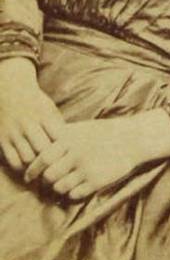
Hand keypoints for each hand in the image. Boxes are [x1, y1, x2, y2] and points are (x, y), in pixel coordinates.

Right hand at [0, 57, 64, 172]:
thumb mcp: (50, 108)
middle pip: (44, 151)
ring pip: (28, 159)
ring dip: (37, 167)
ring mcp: (13, 132)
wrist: (9, 90)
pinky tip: (28, 166)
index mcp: (44, 115)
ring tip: (44, 169)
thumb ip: (59, 125)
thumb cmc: (35, 103)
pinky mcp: (2, 140)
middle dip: (52, 161)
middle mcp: (28, 124)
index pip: (59, 138)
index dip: (65, 150)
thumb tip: (72, 146)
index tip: (69, 156)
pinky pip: (13, 161)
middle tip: (58, 168)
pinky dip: (22, 167)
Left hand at [24, 118, 141, 199]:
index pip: (42, 158)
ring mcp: (87, 168)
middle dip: (46, 181)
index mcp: (70, 139)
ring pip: (60, 188)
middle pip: (49, 176)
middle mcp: (76, 153)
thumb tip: (37, 151)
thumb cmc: (103, 133)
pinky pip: (75, 195)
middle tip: (48, 182)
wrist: (132, 139)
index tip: (30, 176)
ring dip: (59, 188)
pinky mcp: (97, 181)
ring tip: (65, 184)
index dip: (32, 170)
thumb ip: (60, 137)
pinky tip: (78, 187)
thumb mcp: (80, 129)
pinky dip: (73, 194)